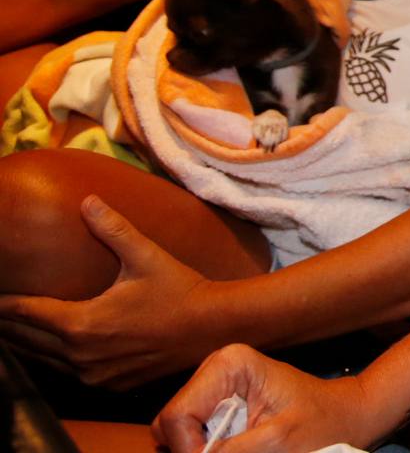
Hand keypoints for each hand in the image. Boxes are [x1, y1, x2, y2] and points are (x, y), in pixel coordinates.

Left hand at [0, 194, 222, 387]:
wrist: (213, 326)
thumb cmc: (179, 289)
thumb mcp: (145, 256)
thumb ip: (113, 229)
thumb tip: (88, 200)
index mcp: (82, 324)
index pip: (26, 314)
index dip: (3, 305)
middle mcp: (81, 355)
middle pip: (27, 341)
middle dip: (8, 325)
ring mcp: (94, 374)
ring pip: (43, 361)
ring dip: (26, 344)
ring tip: (12, 329)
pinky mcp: (108, 384)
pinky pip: (67, 373)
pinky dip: (52, 359)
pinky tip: (50, 348)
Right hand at [153, 344, 374, 452]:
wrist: (343, 415)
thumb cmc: (321, 423)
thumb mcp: (279, 443)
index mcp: (229, 364)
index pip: (177, 416)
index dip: (188, 449)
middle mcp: (215, 368)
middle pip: (170, 424)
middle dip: (192, 449)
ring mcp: (214, 386)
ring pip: (176, 432)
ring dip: (199, 449)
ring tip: (240, 448)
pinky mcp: (218, 403)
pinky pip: (192, 434)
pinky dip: (208, 448)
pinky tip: (235, 449)